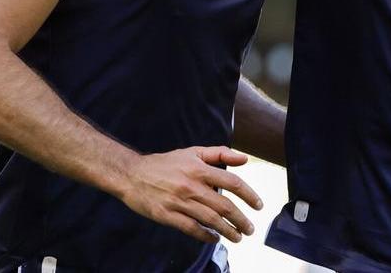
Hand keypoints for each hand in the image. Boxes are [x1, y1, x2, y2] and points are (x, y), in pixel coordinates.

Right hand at [119, 146, 262, 243]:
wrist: (131, 175)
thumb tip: (244, 159)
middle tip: (250, 229)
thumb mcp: (192, 152)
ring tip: (238, 237)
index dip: (249, 195)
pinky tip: (214, 239)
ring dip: (227, 230)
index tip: (259, 206)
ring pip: (210, 220)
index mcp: (199, 169)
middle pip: (224, 205)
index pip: (232, 182)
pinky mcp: (167, 215)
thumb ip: (219, 154)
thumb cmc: (165, 164)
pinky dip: (205, 236)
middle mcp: (191, 186)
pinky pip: (191, 228)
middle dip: (241, 219)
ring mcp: (179, 202)